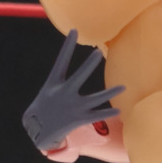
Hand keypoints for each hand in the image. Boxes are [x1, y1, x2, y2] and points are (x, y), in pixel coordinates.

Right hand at [22, 30, 124, 151]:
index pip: (61, 61)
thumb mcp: (48, 91)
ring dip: (110, 93)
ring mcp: (72, 107)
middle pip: (79, 77)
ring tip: (123, 87)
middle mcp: (63, 94)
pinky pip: (96, 116)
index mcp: (53, 84)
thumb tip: (73, 76)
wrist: (38, 131)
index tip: (74, 31)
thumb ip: (62, 82)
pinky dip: (107, 113)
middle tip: (98, 52)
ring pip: (95, 99)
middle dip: (88, 65)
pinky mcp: (78, 119)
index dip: (67, 46)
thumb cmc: (43, 108)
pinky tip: (118, 111)